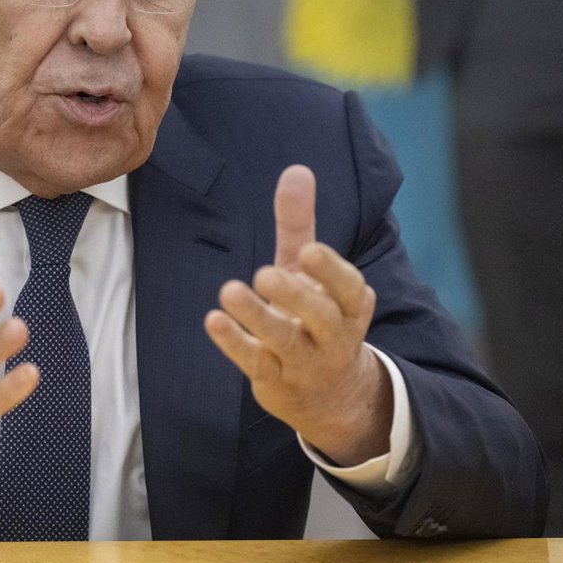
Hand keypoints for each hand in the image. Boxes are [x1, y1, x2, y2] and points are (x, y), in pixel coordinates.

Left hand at [204, 165, 391, 464]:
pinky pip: (257, 363)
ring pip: (285, 341)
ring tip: (229, 291)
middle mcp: (333, 335)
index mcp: (349, 304)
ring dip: (258, 317)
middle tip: (264, 273)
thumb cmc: (314, 315)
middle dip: (295, 295)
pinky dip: (236, 344)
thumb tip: (297, 169)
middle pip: (320, 316)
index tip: (308, 251)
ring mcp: (305, 361)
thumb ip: (301, 223)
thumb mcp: (309, 270)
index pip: (348, 288)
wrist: (327, 393)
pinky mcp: (276, 380)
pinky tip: (213, 321)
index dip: (331, 271)